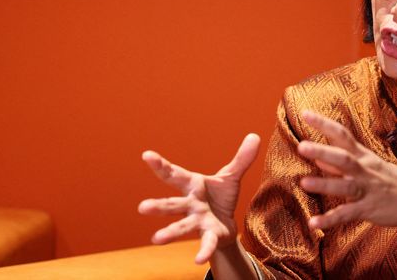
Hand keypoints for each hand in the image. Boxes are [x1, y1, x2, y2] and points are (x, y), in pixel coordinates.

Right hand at [138, 133, 260, 263]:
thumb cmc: (221, 197)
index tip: (147, 155)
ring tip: (156, 239)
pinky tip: (198, 261)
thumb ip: (241, 159)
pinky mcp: (210, 235)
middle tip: (142, 208)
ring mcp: (197, 221)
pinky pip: (206, 243)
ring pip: (182, 226)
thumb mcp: (231, 176)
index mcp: (193, 186)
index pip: (174, 174)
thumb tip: (255, 136)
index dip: (160, 165)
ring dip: (170, 233)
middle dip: (158, 207)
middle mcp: (190, 204)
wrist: (226, 224)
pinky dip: (203, 251)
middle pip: (172, 205)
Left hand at [297, 111, 396, 236]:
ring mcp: (367, 190)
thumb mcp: (369, 166)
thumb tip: (318, 158)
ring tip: (303, 183)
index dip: (324, 124)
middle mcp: (365, 170)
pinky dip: (330, 219)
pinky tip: (313, 223)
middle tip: (301, 146)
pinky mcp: (368, 210)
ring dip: (325, 185)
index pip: (343, 135)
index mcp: (364, 156)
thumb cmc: (390, 180)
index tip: (305, 113)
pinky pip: (347, 214)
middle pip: (344, 158)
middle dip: (323, 151)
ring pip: (345, 186)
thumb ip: (342, 163)